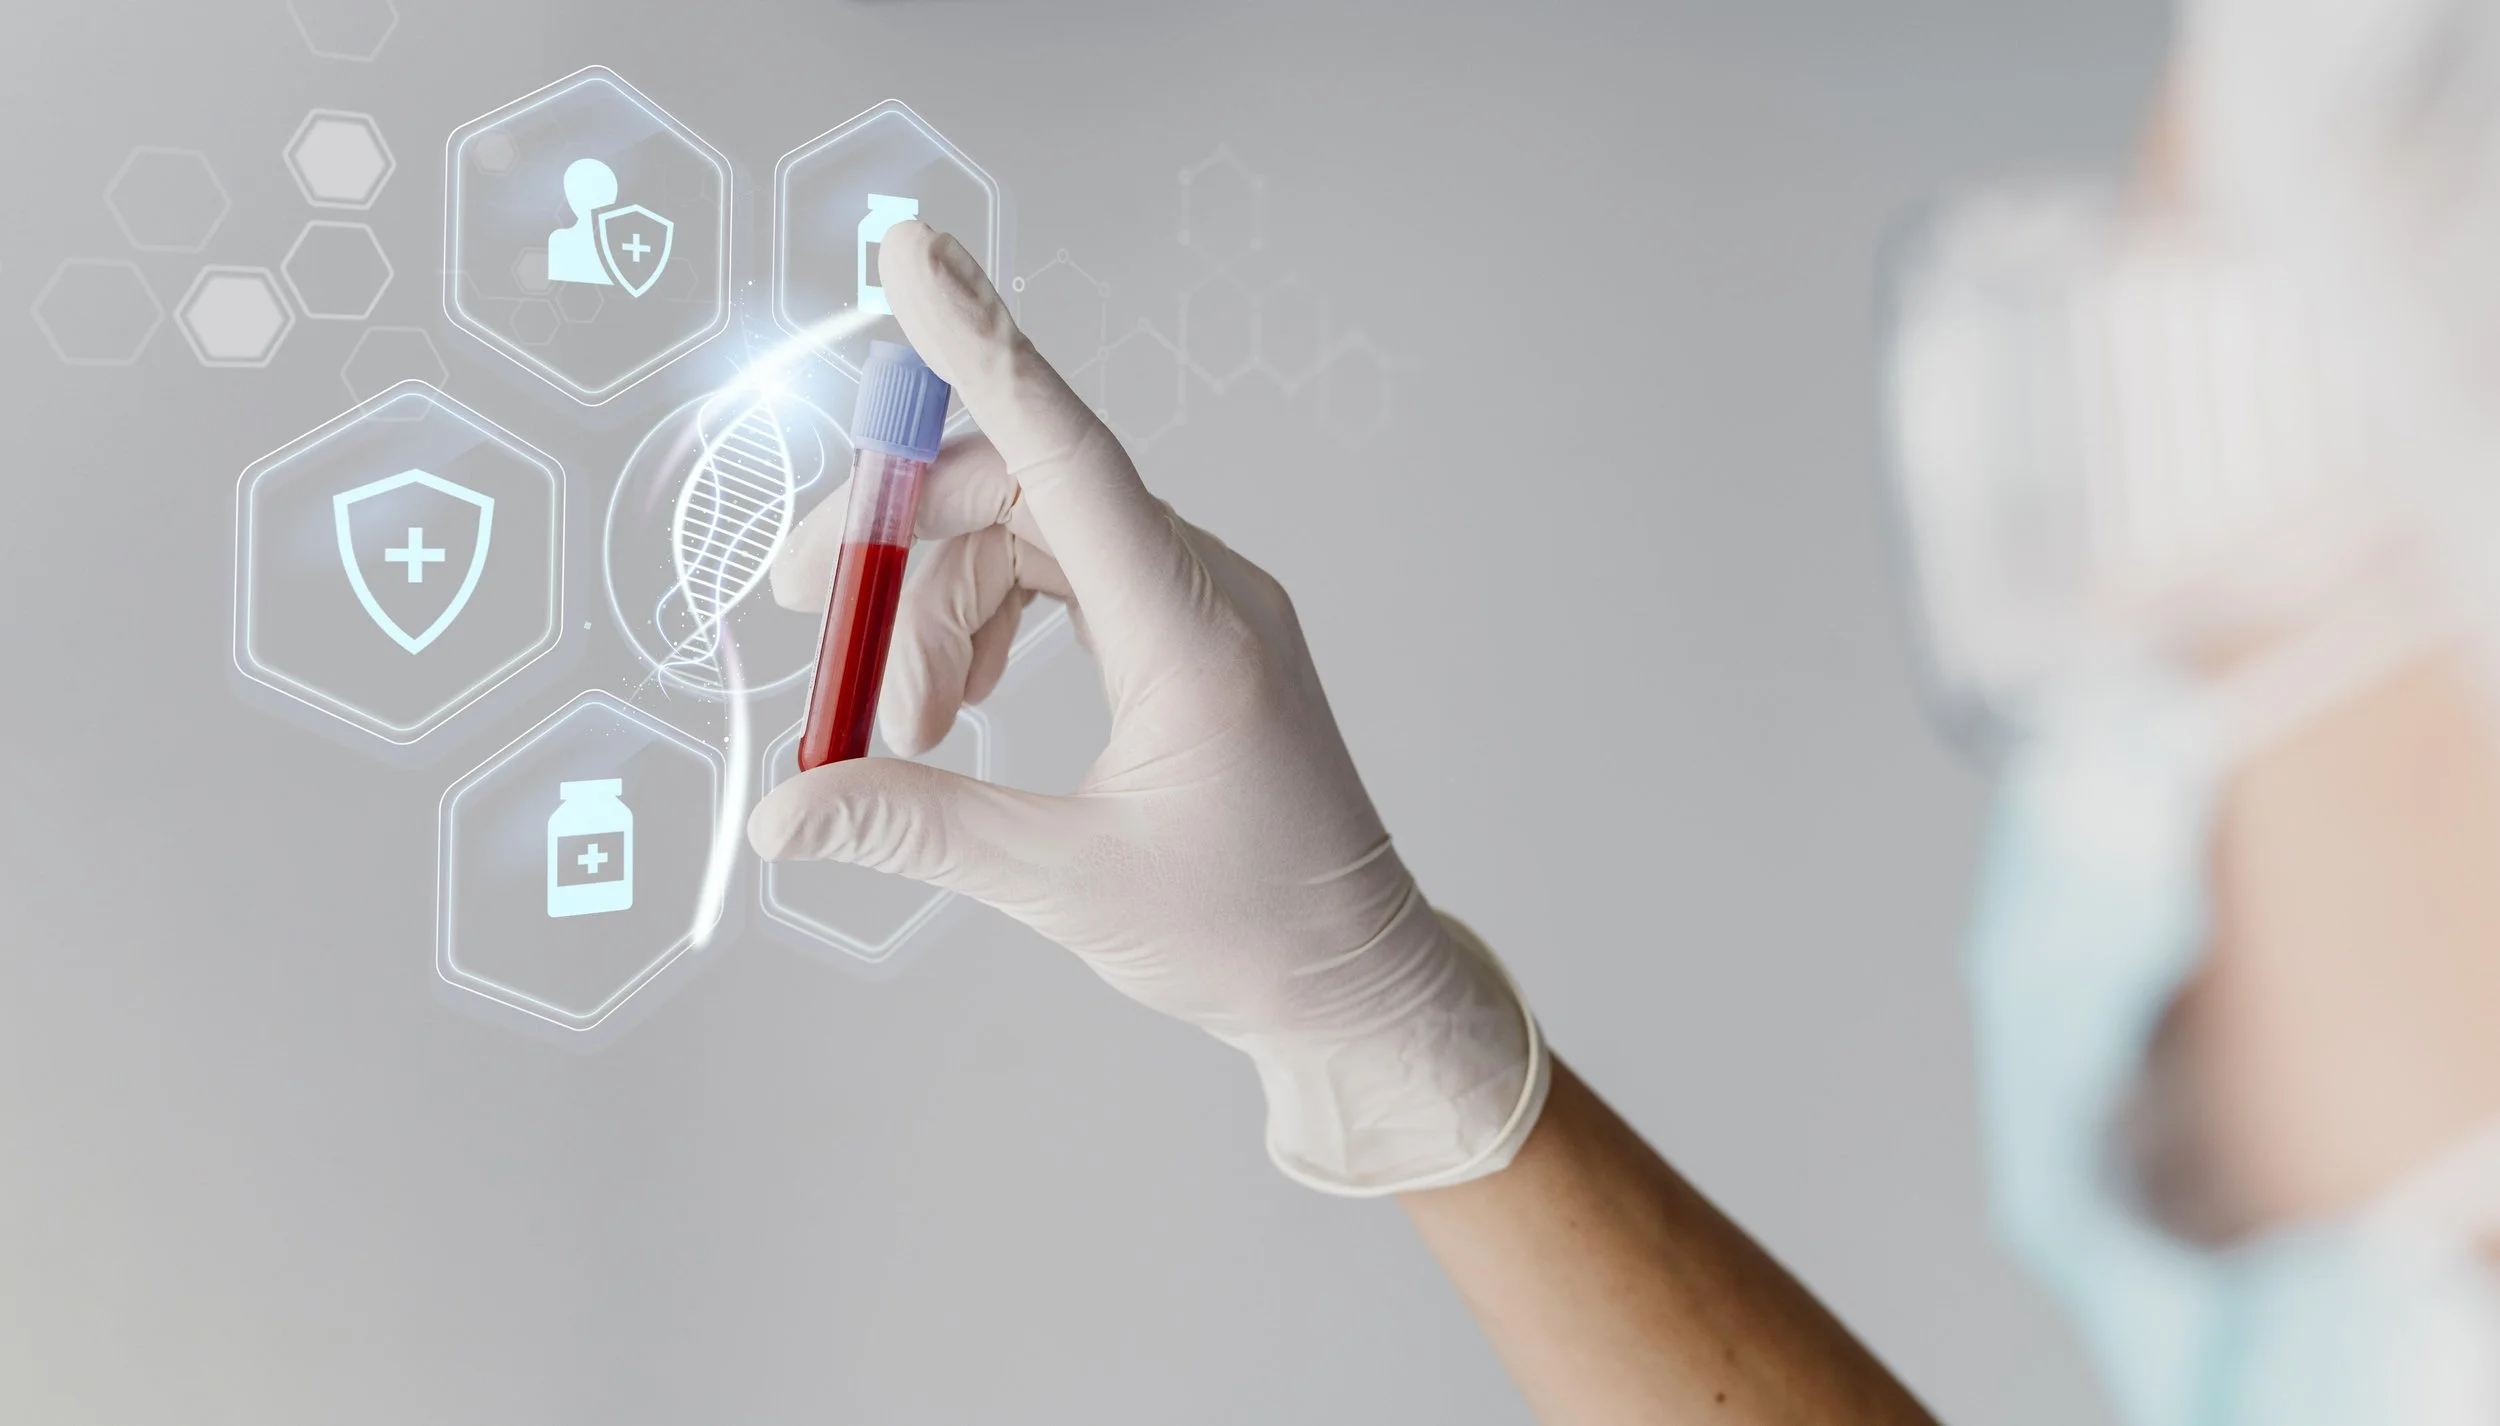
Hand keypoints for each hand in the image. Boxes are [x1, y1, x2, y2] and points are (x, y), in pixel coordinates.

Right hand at [749, 220, 1545, 1193]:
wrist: (1354, 979)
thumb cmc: (1247, 932)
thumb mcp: (1067, 883)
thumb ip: (916, 826)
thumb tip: (782, 814)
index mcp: (1188, 625)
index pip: (1066, 450)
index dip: (980, 348)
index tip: (909, 254)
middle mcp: (1200, 587)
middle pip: (1017, 492)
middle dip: (898, 545)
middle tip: (810, 627)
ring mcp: (1200, 604)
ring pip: (1029, 536)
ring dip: (938, 606)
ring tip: (897, 728)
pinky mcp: (1189, 635)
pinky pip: (1066, 575)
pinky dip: (989, 619)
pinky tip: (957, 701)